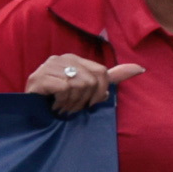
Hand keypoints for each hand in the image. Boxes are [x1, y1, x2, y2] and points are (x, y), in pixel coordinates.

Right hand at [24, 53, 140, 114]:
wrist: (32, 113)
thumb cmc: (60, 100)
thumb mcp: (89, 88)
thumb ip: (111, 77)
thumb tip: (140, 68)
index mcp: (74, 59)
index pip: (101, 72)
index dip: (100, 92)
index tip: (89, 104)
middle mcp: (61, 58)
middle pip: (91, 80)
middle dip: (84, 101)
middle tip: (71, 107)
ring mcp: (48, 66)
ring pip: (78, 85)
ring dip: (72, 103)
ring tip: (62, 107)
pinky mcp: (38, 77)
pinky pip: (64, 89)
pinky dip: (62, 102)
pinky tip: (53, 105)